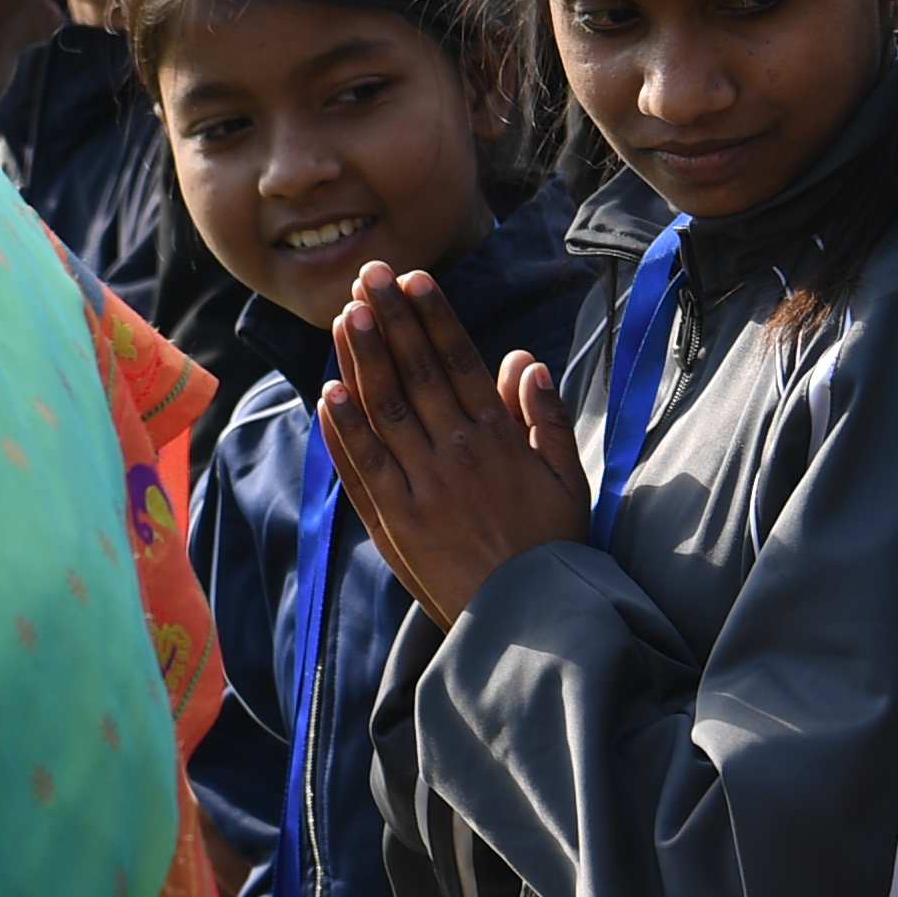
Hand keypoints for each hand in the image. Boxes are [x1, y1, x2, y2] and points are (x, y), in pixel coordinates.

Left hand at [319, 263, 591, 625]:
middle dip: (390, 321)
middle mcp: (455, 455)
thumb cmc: (553, 547)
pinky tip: (328, 394)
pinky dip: (343, 431)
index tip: (413, 279)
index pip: (459, 363)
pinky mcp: (394, 523)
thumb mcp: (569, 478)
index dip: (433, 317)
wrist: (529, 621)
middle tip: (368, 275)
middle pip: (416, 374)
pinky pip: (362, 468)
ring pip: (384, 411)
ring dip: (361, 360)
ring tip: (344, 316)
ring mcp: (420, 488)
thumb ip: (547, 418)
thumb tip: (525, 362)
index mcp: (499, 439)